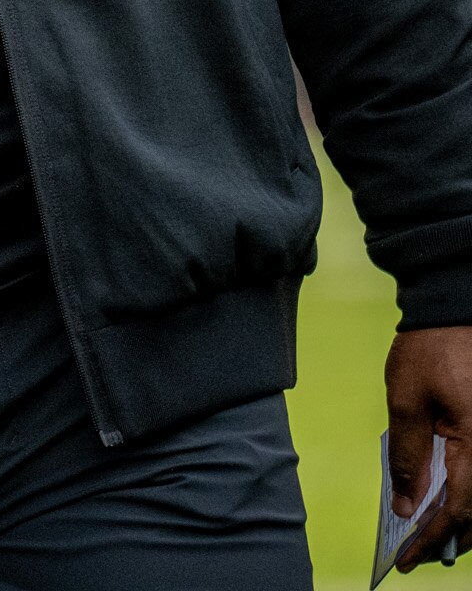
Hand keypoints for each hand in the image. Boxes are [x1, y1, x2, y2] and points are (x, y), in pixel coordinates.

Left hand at [389, 326, 471, 568]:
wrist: (454, 312)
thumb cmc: (428, 352)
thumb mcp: (405, 402)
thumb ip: (410, 458)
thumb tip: (408, 505)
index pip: (458, 508)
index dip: (433, 537)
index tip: (406, 558)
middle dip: (449, 538)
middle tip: (415, 556)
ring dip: (463, 523)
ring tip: (429, 538)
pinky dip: (470, 499)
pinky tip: (446, 506)